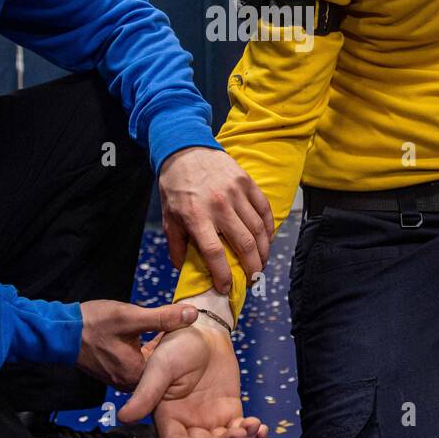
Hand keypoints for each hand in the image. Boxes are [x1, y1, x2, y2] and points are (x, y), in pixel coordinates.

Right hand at [76, 300, 197, 390]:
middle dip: (166, 348)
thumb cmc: (93, 323)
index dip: (177, 345)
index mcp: (136, 374)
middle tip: (174, 328)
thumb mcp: (131, 316)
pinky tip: (141, 336)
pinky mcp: (110, 372)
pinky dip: (140, 351)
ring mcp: (117, 378)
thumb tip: (192, 314)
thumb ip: (163, 317)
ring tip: (159, 330)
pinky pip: (133, 363)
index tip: (184, 330)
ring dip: (153, 349)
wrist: (60, 330)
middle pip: (158, 367)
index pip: (169, 365)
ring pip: (146, 364)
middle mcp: (127, 382)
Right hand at [119, 308, 267, 437]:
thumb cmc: (176, 344)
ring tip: (251, 427)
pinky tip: (261, 429)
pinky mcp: (229, 412)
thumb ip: (146, 393)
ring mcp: (210, 420)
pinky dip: (253, 436)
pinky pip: (241, 432)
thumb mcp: (160, 366)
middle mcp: (188, 424)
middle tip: (238, 432)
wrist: (204, 330)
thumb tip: (124, 417)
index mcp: (168, 417)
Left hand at [159, 146, 273, 293]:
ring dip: (264, 250)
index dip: (224, 274)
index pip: (215, 253)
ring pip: (258, 228)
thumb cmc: (175, 186)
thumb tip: (183, 269)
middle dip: (252, 267)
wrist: (185, 150)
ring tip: (261, 264)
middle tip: (253, 279)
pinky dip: (269, 227)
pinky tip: (268, 240)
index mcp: (196, 216)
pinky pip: (264, 209)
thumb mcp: (169, 218)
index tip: (227, 287)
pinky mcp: (247, 182)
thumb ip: (176, 246)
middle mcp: (218, 205)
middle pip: (244, 243)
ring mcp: (235, 192)